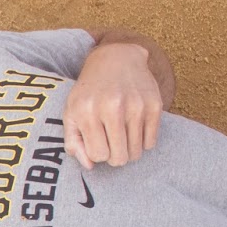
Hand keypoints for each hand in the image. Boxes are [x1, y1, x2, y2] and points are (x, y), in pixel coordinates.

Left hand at [62, 42, 163, 168]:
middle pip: (119, 158)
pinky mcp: (154, 105)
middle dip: (114, 157)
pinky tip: (134, 128)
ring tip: (121, 136)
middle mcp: (113, 108)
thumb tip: (90, 166)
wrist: (116, 59)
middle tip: (111, 144)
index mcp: (88, 111)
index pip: (98, 155)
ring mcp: (136, 106)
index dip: (98, 154)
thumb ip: (74, 142)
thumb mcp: (71, 113)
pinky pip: (151, 143)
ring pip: (136, 153)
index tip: (97, 143)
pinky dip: (142, 142)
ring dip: (128, 150)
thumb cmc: (89, 91)